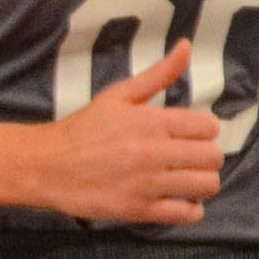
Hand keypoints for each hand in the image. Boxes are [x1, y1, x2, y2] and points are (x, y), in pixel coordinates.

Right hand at [31, 43, 220, 226]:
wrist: (46, 165)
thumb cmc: (83, 129)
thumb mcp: (118, 95)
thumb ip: (158, 74)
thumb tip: (186, 45)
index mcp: (152, 121)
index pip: (208, 127)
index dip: (203, 131)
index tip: (187, 136)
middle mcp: (154, 152)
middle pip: (213, 157)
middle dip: (204, 157)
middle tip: (186, 159)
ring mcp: (148, 183)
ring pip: (206, 185)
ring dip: (201, 183)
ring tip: (184, 180)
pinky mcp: (139, 209)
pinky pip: (186, 214)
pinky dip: (190, 209)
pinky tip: (177, 200)